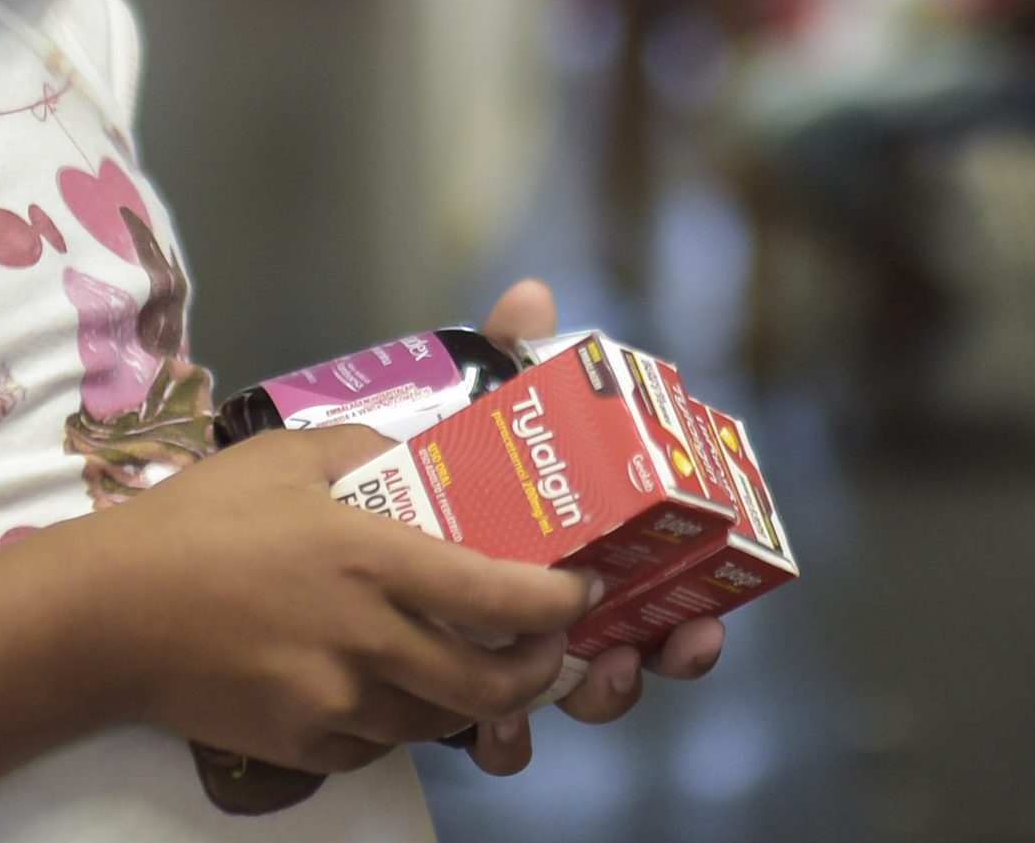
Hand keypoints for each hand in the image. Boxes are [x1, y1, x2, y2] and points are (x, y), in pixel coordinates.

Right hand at [77, 421, 593, 772]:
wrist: (106, 615)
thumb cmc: (198, 523)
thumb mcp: (288, 455)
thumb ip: (368, 450)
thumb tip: (420, 454)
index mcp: (372, 558)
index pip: (500, 595)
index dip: (559, 602)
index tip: (580, 590)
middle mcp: (366, 640)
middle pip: (489, 683)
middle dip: (538, 670)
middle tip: (545, 645)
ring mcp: (333, 703)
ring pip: (438, 720)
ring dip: (468, 696)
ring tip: (472, 662)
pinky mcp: (301, 747)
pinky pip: (379, 745)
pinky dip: (399, 721)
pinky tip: (388, 686)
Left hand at [450, 277, 730, 777]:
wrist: (327, 523)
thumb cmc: (426, 471)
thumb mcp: (473, 409)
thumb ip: (510, 356)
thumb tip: (531, 293)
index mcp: (590, 548)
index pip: (660, 585)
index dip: (692, 608)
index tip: (707, 613)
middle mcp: (567, 609)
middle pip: (638, 649)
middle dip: (665, 655)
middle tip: (672, 643)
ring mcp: (517, 654)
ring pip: (578, 695)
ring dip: (601, 695)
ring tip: (596, 674)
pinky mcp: (460, 690)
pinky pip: (496, 736)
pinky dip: (508, 741)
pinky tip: (502, 731)